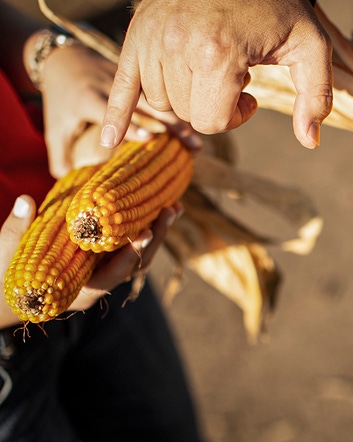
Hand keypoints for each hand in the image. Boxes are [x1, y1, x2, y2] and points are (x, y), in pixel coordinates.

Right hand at [0, 196, 180, 328]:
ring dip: (158, 232)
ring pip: (140, 257)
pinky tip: (162, 207)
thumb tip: (26, 201)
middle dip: (155, 239)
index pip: (112, 276)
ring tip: (174, 207)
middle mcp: (99, 286)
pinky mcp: (108, 262)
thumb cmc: (5, 276)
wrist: (10, 294)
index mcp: (79, 291)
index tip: (145, 233)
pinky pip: (134, 248)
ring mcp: (105, 274)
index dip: (130, 256)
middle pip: (136, 265)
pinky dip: (148, 230)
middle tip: (170, 211)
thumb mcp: (5, 254)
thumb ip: (16, 230)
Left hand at [37, 43, 199, 177]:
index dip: (132, 124)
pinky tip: (198, 126)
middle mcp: (113, 87)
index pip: (112, 111)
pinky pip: (164, 93)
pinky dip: (181, 110)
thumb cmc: (61, 100)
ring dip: (182, 120)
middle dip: (171, 124)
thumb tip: (73, 189)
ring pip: (161, 98)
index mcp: (89, 98)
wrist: (67, 59)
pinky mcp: (142, 78)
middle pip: (147, 105)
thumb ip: (59, 156)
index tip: (151, 137)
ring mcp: (131, 80)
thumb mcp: (54, 126)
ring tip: (198, 143)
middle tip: (192, 145)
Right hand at [101, 0, 332, 148]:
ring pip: (161, 102)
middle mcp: (176, 46)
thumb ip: (315, 95)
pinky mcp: (136, 35)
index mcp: (217, 54)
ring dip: (185, 96)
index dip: (235, 117)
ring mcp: (152, 40)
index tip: (250, 94)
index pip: (211, 121)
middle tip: (232, 78)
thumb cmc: (277, 7)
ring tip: (207, 69)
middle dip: (213, 105)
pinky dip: (117, 112)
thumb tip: (309, 141)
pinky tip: (109, 139)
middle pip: (186, 113)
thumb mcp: (310, 46)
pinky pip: (121, 84)